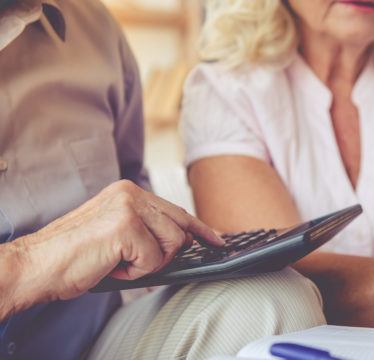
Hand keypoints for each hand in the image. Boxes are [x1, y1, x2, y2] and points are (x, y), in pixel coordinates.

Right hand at [11, 180, 222, 305]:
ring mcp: (129, 207)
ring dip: (146, 264)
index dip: (201, 230)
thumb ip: (148, 231)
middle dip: (163, 255)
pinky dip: (135, 273)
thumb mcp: (117, 236)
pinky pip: (155, 260)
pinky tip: (111, 265)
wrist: (36, 266)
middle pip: (180, 230)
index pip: (177, 211)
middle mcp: (131, 193)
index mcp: (128, 192)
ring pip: (172, 245)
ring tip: (115, 261)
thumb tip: (182, 242)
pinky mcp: (126, 226)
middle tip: (128, 262)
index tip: (218, 240)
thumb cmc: (74, 256)